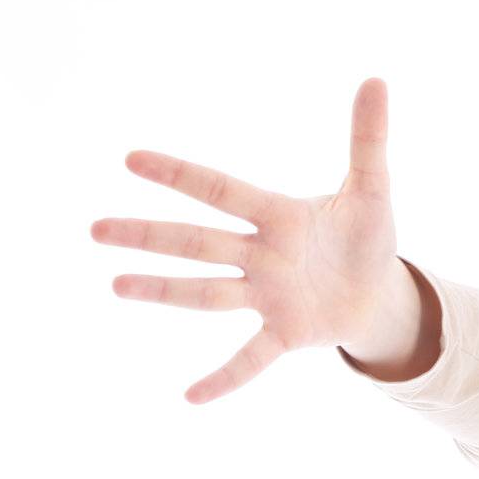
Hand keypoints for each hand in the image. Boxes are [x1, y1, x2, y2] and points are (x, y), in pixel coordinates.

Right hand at [92, 77, 401, 403]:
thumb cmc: (366, 237)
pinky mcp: (286, 333)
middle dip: (150, 235)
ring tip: (118, 285)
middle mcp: (261, 254)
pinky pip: (251, 358)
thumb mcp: (372, 189)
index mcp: (277, 215)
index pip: (222, 191)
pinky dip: (225, 378)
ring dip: (165, 290)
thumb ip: (368, 138)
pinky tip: (192, 397)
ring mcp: (268, 295)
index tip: (132, 158)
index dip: (181, 174)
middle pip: (199, 242)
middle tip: (97, 229)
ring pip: (209, 293)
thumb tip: (376, 80)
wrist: (381, 293)